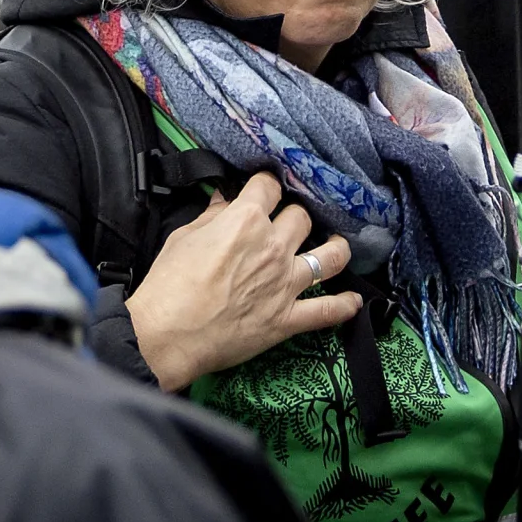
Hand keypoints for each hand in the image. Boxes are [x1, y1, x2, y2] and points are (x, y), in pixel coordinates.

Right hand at [123, 172, 358, 390]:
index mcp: (245, 221)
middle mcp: (272, 247)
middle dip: (293, 216)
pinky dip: (344, 306)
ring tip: (335, 246)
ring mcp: (285, 284)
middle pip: (301, 217)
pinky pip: (327, 311)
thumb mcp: (183, 238)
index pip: (268, 186)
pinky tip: (353, 301)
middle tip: (285, 224)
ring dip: (336, 249)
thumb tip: (223, 200)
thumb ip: (211, 217)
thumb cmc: (168, 286)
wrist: (167, 336)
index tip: (264, 189)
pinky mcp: (288, 319)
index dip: (266, 185)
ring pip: (330, 256)